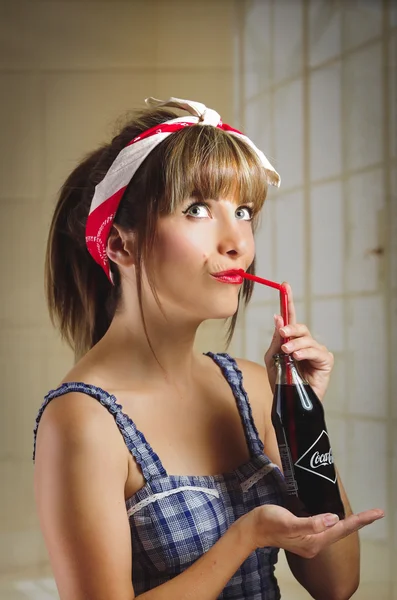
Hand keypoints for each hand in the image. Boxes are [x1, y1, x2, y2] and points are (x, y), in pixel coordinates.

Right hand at [244, 504, 383, 557]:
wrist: (251, 529)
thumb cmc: (267, 522)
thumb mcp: (289, 521)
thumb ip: (312, 523)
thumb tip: (334, 518)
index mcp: (314, 541)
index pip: (342, 528)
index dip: (361, 520)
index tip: (377, 513)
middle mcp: (314, 543)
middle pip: (341, 530)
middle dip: (359, 521)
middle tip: (376, 513)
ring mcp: (309, 540)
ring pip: (333, 529)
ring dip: (348, 522)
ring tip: (364, 516)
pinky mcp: (303, 534)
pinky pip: (324, 528)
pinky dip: (334, 521)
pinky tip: (336, 517)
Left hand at [264, 282, 333, 400]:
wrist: (288, 403)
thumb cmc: (281, 382)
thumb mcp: (272, 359)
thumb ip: (276, 340)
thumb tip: (278, 318)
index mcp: (292, 341)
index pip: (291, 318)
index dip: (289, 302)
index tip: (285, 285)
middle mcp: (305, 344)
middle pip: (300, 327)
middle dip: (291, 327)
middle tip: (282, 332)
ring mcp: (316, 352)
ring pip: (307, 339)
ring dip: (295, 344)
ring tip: (287, 352)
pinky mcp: (325, 362)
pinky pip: (317, 352)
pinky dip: (306, 353)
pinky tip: (297, 357)